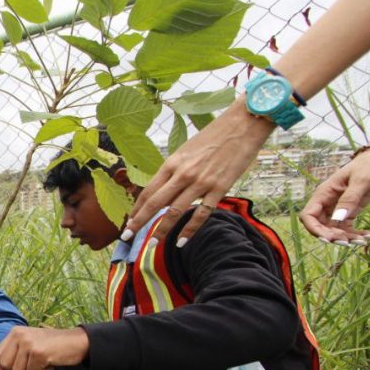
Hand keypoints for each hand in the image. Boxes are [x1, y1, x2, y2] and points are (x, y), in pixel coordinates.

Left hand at [0, 326, 89, 369]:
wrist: (77, 341)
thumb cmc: (52, 346)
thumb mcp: (28, 346)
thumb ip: (11, 354)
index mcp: (15, 332)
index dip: (1, 369)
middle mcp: (19, 335)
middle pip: (6, 365)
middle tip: (34, 365)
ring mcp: (28, 343)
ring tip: (44, 361)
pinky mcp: (39, 353)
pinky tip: (50, 363)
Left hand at [126, 100, 275, 246]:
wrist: (243, 125)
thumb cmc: (214, 137)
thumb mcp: (186, 151)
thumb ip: (174, 172)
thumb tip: (163, 194)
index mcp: (172, 163)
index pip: (148, 191)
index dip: (136, 209)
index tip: (128, 222)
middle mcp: (183, 173)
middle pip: (155, 203)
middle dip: (138, 222)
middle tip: (126, 237)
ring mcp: (201, 182)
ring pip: (175, 211)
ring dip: (161, 230)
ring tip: (152, 245)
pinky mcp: (220, 188)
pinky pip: (202, 214)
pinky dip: (190, 229)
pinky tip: (182, 242)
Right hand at [299, 151, 369, 243]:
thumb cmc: (369, 165)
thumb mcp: (361, 180)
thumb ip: (349, 199)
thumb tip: (338, 219)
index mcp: (323, 194)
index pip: (308, 216)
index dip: (314, 229)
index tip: (328, 239)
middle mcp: (327, 203)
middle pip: (320, 226)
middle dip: (332, 236)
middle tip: (349, 242)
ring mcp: (337, 209)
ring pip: (334, 230)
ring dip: (346, 238)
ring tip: (363, 240)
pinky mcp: (348, 212)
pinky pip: (347, 228)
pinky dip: (355, 234)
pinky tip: (368, 236)